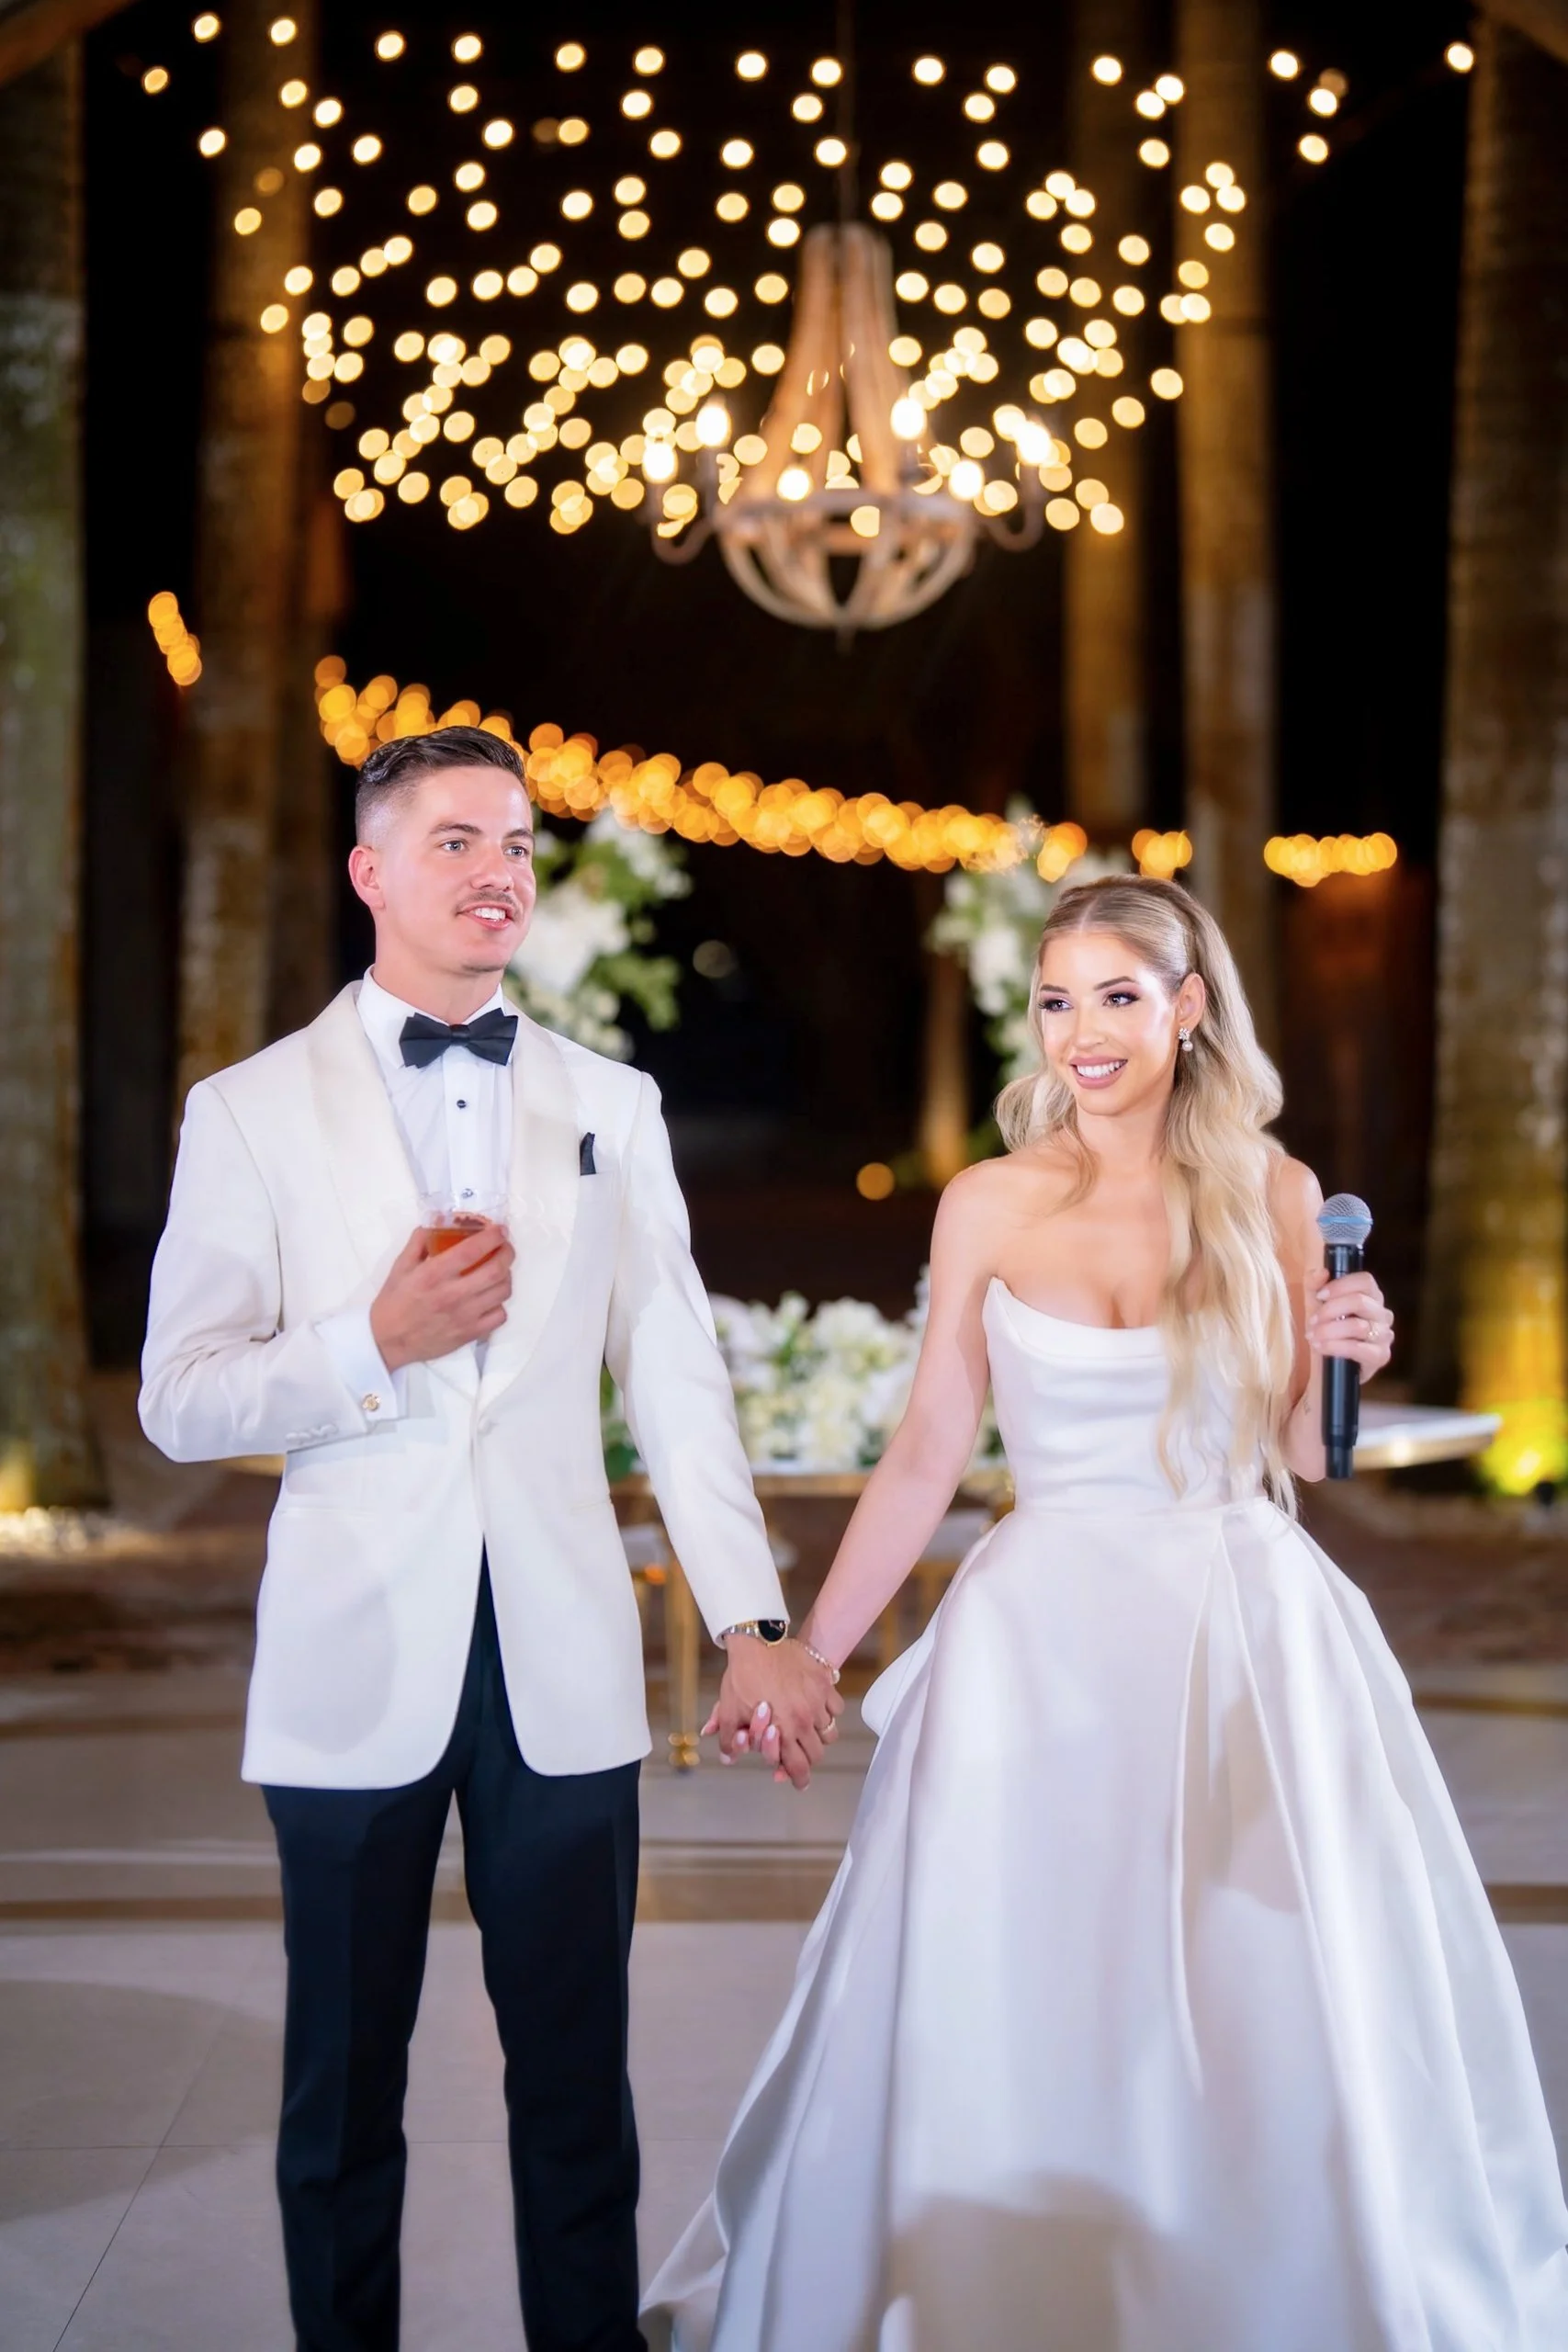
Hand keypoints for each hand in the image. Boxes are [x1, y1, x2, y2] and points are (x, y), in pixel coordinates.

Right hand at [370, 1224, 513, 1371]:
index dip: (492, 1237)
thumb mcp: (401, 1266)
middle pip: (496, 1270)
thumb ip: (420, 1241)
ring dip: (506, 1276)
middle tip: (505, 1247)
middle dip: (507, 1253)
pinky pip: (500, 1316)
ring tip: (499, 1270)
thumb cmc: (394, 1301)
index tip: (499, 1229)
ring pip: (502, 1292)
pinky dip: (501, 1304)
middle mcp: (452, 1294)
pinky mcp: (470, 1334)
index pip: (472, 1250)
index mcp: (434, 1275)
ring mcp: (464, 1316)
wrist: (389, 1341)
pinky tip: (491, 1298)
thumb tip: (439, 1220)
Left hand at [702, 1637, 842, 1790]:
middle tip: (800, 1754)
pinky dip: (829, 1711)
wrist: (758, 1641)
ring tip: (808, 1730)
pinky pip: (837, 1707)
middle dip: (809, 1758)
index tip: (800, 1782)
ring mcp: (818, 1701)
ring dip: (819, 1735)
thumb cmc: (742, 1677)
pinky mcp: (825, 1683)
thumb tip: (729, 1760)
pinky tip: (817, 1707)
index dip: (799, 1779)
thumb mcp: (729, 1710)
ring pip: (829, 1731)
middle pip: (817, 1753)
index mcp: (783, 1731)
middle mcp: (804, 1720)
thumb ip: (730, 1739)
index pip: (798, 1767)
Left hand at [1307, 1265, 1393, 1381]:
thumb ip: (1314, 1284)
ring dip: (1329, 1330)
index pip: (1365, 1281)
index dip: (1340, 1285)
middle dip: (1330, 1310)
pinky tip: (1320, 1347)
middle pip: (1360, 1301)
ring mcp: (1384, 1335)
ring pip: (1358, 1326)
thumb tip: (1320, 1272)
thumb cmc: (1325, 1329)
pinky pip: (1359, 1349)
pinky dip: (1335, 1347)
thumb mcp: (1315, 1304)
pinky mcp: (1380, 1356)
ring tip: (1312, 1336)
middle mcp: (1382, 1314)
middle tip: (1312, 1321)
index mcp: (1371, 1296)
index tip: (1320, 1295)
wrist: (1325, 1365)